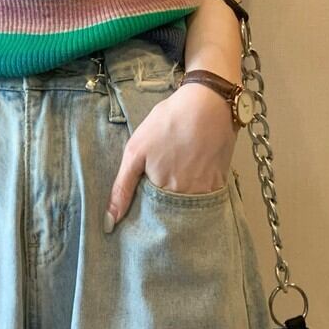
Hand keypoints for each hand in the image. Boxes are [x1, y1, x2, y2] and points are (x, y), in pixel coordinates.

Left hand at [103, 82, 238, 231]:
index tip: (138, 217)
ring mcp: (204, 193)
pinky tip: (192, 181)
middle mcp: (185, 199)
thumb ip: (122, 188)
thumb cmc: (167, 123)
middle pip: (170, 218)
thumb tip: (108, 223)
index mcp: (161, 193)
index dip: (143, 218)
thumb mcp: (135, 151)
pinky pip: (206, 202)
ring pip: (188, 212)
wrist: (206, 105)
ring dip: (180, 208)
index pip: (150, 219)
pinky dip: (198, 198)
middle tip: (157, 197)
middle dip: (162, 215)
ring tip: (173, 188)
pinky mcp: (220, 184)